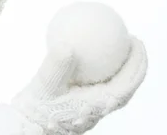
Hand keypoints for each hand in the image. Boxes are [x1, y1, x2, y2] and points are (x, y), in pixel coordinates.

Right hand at [11, 36, 147, 133]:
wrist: (29, 127)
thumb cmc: (38, 108)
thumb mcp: (45, 85)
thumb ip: (58, 66)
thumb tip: (68, 45)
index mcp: (99, 103)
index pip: (128, 83)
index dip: (137, 62)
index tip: (136, 40)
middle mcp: (101, 107)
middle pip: (129, 85)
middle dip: (135, 63)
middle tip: (132, 40)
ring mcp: (94, 108)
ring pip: (117, 87)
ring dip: (123, 68)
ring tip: (116, 47)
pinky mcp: (84, 105)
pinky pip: (101, 85)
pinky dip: (103, 71)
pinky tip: (89, 56)